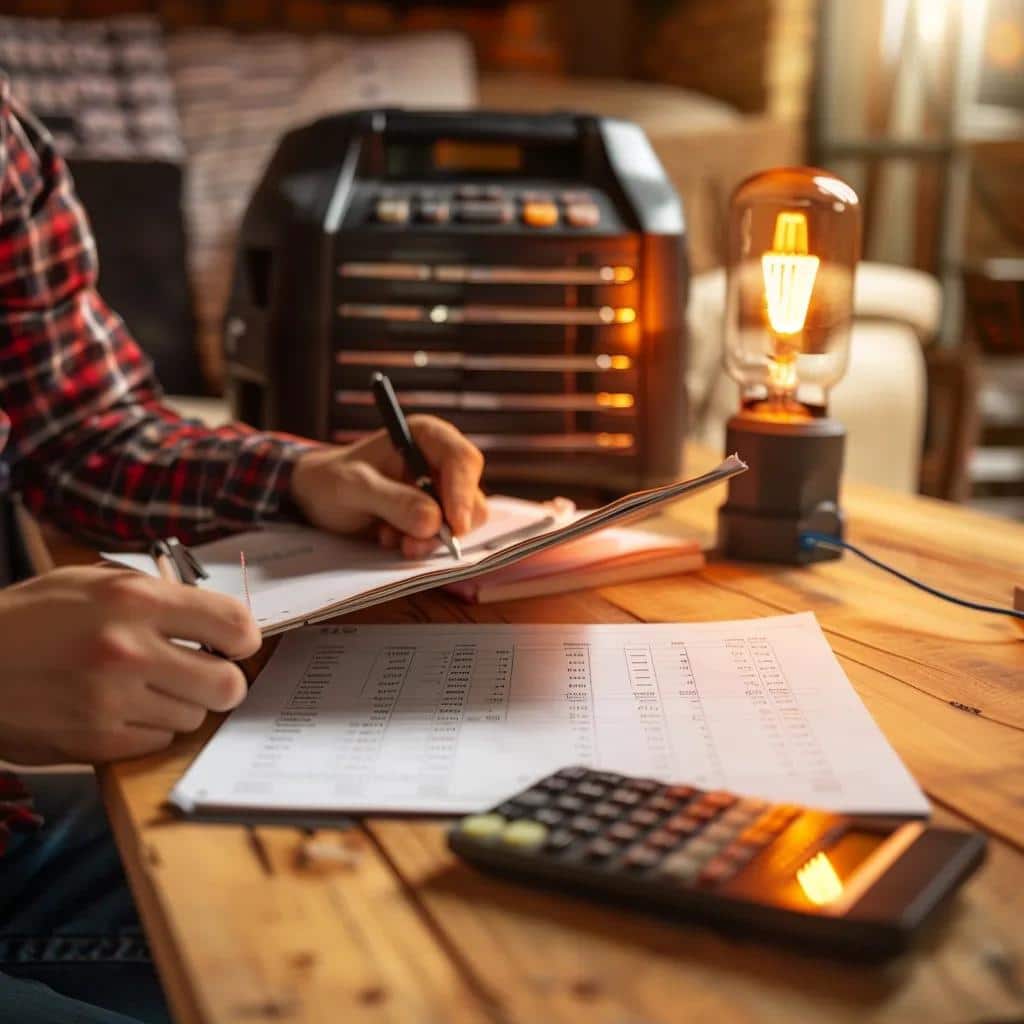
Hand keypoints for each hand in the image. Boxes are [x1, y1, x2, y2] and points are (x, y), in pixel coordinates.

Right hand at [0, 566, 260, 764]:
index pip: (233, 624)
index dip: (243, 637)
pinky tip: (124, 709)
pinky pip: (159, 741)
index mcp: (134, 600)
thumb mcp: (92, 583)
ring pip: (195, 716)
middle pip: (228, 684)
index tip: (235, 643)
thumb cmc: (31, 616)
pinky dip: (152, 728)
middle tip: (205, 673)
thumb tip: (218, 619)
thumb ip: (157, 595)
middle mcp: (129, 650)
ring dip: (183, 704)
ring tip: (149, 687)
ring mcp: (112, 701)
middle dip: (224, 679)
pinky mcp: (96, 742)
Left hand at [290, 414, 486, 557]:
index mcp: (425, 436)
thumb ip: (392, 501)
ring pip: (461, 521)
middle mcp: (439, 460)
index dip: (463, 493)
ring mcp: (439, 489)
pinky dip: (421, 543)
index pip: (463, 460)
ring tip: (389, 538)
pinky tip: (389, 538)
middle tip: (411, 545)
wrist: (314, 498)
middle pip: (470, 495)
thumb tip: (433, 521)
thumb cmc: (330, 480)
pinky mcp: (434, 514)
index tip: (453, 525)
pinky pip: (445, 535)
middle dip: (444, 525)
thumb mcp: (353, 488)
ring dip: (429, 538)